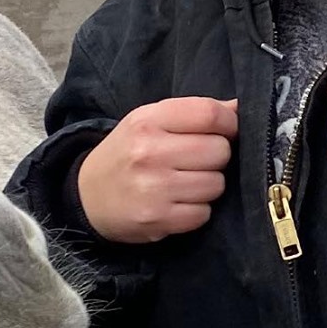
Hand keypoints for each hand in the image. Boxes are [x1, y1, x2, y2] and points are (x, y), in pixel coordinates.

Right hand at [76, 98, 237, 243]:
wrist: (86, 196)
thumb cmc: (127, 154)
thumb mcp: (149, 121)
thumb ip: (193, 112)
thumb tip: (240, 107)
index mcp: (147, 121)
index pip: (210, 114)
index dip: (230, 123)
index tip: (227, 131)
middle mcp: (149, 152)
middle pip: (220, 150)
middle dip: (216, 157)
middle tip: (196, 161)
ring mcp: (153, 188)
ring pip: (216, 184)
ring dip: (208, 185)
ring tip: (185, 183)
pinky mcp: (157, 220)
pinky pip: (203, 213)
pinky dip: (197, 210)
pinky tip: (178, 203)